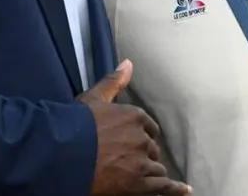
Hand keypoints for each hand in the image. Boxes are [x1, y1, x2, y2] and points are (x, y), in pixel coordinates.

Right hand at [79, 59, 190, 195]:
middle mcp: (142, 139)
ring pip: (157, 169)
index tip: (136, 142)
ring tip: (145, 178)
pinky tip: (184, 191)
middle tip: (131, 162)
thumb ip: (113, 82)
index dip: (143, 136)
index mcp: (135, 117)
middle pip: (152, 149)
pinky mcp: (139, 185)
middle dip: (144, 155)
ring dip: (151, 172)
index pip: (149, 128)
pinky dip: (175, 190)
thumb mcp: (93, 99)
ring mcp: (142, 163)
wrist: (63, 155)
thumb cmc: (75, 125)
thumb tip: (128, 63)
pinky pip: (164, 187)